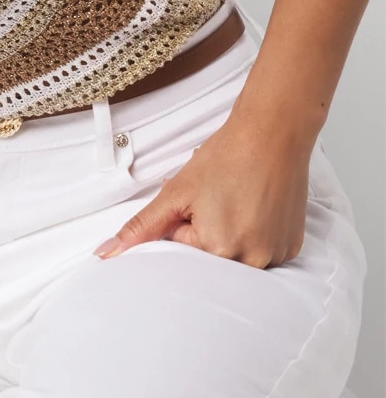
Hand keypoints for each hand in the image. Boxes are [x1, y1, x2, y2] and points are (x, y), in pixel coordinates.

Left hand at [92, 114, 312, 268]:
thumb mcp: (176, 192)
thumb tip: (106, 254)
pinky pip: (264, 250)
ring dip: (232, 233)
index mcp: (219, 250)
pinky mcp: (292, 248)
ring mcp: (275, 257)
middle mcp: (251, 262)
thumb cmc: (224, 158)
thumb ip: (141, 227)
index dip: (185, 221)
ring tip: (239, 199)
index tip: (198, 201)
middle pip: (211, 257)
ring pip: (238, 256)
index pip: (183, 249)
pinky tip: (257, 206)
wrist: (271, 135)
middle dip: (208, 231)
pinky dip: (255, 233)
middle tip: (219, 198)